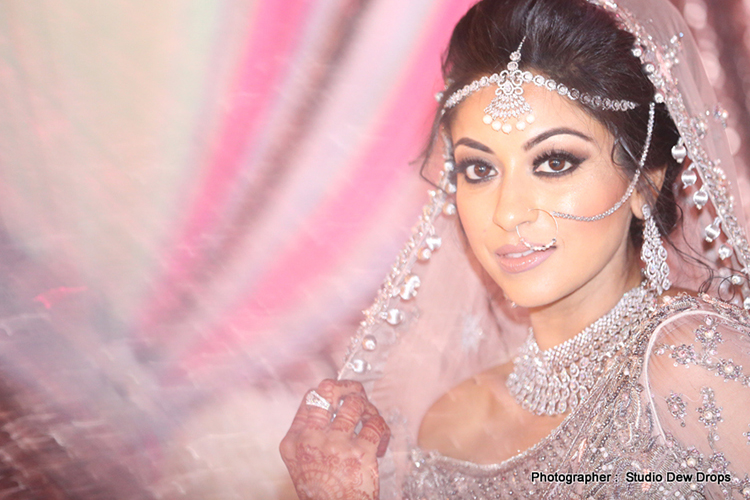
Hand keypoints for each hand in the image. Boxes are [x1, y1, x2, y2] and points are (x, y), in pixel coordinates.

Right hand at [280, 379, 390, 499]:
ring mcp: (336, 445)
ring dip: (368, 408)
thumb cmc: (322, 494)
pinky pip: (375, 424)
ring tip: (370, 421)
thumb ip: (309, 437)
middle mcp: (312, 439)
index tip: (341, 396)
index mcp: (294, 441)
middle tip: (357, 394)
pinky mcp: (360, 453)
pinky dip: (382, 428)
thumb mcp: (301, 464)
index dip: (330, 392)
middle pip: (328, 390)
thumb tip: (332, 409)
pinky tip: (380, 441)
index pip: (310, 399)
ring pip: (355, 403)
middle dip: (347, 387)